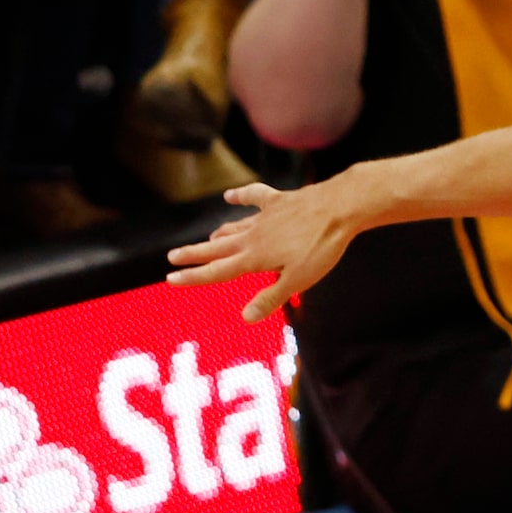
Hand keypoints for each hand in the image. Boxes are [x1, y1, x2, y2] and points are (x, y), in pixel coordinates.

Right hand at [167, 180, 359, 321]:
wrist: (341, 206)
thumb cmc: (322, 245)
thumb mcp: (298, 279)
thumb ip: (271, 298)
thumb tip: (245, 318)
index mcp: (254, 257)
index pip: (217, 271)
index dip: (193, 277)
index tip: (171, 279)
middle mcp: (254, 235)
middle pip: (218, 248)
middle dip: (194, 254)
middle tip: (172, 256)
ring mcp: (266, 216)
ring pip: (235, 226)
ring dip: (219, 234)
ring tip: (208, 239)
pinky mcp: (280, 200)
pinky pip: (255, 196)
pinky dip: (242, 195)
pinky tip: (231, 195)